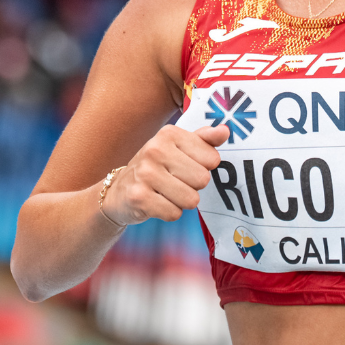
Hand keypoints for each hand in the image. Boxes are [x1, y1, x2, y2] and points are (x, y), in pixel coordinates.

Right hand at [103, 124, 227, 225]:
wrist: (119, 190)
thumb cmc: (157, 167)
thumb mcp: (179, 147)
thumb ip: (205, 139)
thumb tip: (225, 131)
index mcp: (169, 134)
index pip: (213, 159)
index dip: (203, 168)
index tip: (185, 166)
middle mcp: (155, 150)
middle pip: (203, 180)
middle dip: (193, 186)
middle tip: (174, 181)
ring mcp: (145, 173)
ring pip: (191, 199)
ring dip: (182, 201)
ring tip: (166, 192)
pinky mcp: (139, 197)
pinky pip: (175, 213)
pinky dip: (169, 212)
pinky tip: (156, 202)